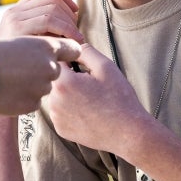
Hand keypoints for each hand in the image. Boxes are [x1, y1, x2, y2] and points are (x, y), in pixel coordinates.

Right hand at [0, 0, 83, 41]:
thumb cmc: (14, 68)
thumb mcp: (28, 47)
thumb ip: (43, 33)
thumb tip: (72, 23)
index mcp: (15, 12)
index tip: (75, 11)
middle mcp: (13, 12)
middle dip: (70, 14)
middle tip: (77, 33)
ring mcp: (14, 20)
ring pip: (53, 9)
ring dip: (70, 24)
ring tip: (77, 40)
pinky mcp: (17, 30)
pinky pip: (48, 21)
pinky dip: (67, 29)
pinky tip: (74, 42)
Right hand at [0, 36, 80, 115]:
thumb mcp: (17, 40)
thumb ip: (38, 48)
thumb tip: (52, 53)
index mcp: (46, 47)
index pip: (74, 49)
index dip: (69, 52)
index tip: (67, 55)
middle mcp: (49, 67)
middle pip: (56, 71)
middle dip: (43, 71)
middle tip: (21, 69)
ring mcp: (42, 87)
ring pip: (44, 87)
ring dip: (32, 85)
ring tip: (10, 80)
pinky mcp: (33, 104)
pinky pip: (33, 101)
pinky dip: (23, 98)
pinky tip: (8, 92)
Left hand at [44, 44, 159, 158]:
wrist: (127, 132)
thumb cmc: (119, 99)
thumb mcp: (106, 67)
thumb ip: (85, 51)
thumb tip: (72, 47)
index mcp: (63, 82)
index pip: (55, 61)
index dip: (69, 60)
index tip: (82, 66)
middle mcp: (53, 101)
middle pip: (55, 80)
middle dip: (68, 78)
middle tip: (91, 85)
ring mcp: (56, 117)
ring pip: (57, 97)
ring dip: (68, 94)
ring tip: (91, 100)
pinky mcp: (61, 129)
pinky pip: (61, 113)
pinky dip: (71, 110)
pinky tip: (89, 112)